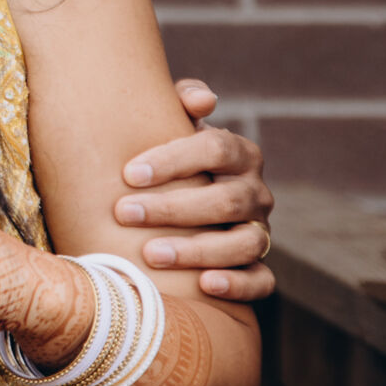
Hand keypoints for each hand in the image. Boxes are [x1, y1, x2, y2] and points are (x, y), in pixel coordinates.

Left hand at [115, 78, 274, 300]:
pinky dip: (238, 284)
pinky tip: (205, 284)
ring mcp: (260, 230)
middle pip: (227, 200)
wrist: (177, 196)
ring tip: (151, 253)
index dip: (174, 160)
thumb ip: (182, 101)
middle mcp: (255, 191)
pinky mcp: (258, 266)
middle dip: (173, 208)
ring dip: (197, 250)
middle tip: (124, 213)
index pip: (216, 149)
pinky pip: (261, 280)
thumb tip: (203, 100)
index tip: (129, 173)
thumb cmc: (168, 157)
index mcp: (239, 153)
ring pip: (244, 243)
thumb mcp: (170, 122)